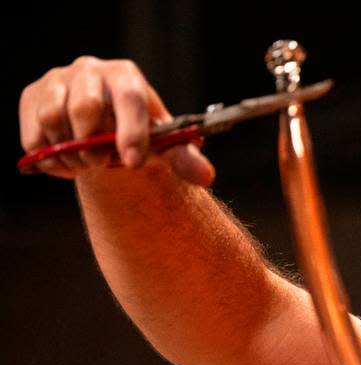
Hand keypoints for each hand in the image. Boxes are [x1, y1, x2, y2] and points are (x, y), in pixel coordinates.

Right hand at [18, 56, 214, 185]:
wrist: (102, 132)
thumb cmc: (136, 133)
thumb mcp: (162, 145)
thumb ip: (183, 158)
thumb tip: (206, 174)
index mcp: (126, 76)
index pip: (129, 98)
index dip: (132, 132)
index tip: (134, 162)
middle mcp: (90, 70)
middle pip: (86, 107)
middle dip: (95, 146)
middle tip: (102, 164)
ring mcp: (57, 81)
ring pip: (54, 119)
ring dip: (71, 153)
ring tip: (85, 163)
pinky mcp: (32, 97)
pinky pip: (34, 134)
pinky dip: (49, 156)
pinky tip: (65, 160)